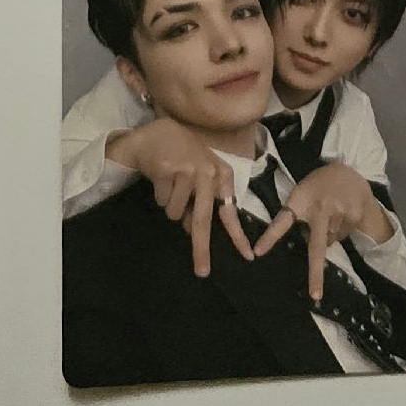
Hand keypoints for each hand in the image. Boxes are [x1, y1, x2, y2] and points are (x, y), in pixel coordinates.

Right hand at [106, 118, 253, 275]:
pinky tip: (161, 177)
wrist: (158, 134)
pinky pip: (162, 201)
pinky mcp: (168, 170)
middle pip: (203, 220)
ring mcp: (188, 171)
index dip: (238, 236)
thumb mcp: (200, 176)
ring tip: (170, 184)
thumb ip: (202, 202)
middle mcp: (208, 172)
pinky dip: (159, 194)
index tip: (248, 257)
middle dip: (202, 248)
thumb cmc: (182, 157)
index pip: (230, 211)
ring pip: (175, 213)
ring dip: (170, 205)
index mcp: (221, 175)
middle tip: (202, 271)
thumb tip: (192, 230)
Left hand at [253, 163, 392, 299]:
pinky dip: (340, 230)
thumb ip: (299, 214)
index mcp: (299, 200)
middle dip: (316, 273)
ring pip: (329, 242)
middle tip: (315, 295)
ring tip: (328, 213)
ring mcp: (338, 212)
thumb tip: (307, 242)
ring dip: (326, 235)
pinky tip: (341, 213)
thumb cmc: (317, 185)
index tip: (257, 253)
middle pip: (316, 246)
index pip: (281, 221)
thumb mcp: (301, 193)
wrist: (348, 171)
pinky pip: (342, 236)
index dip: (270, 237)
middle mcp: (319, 208)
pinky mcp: (353, 216)